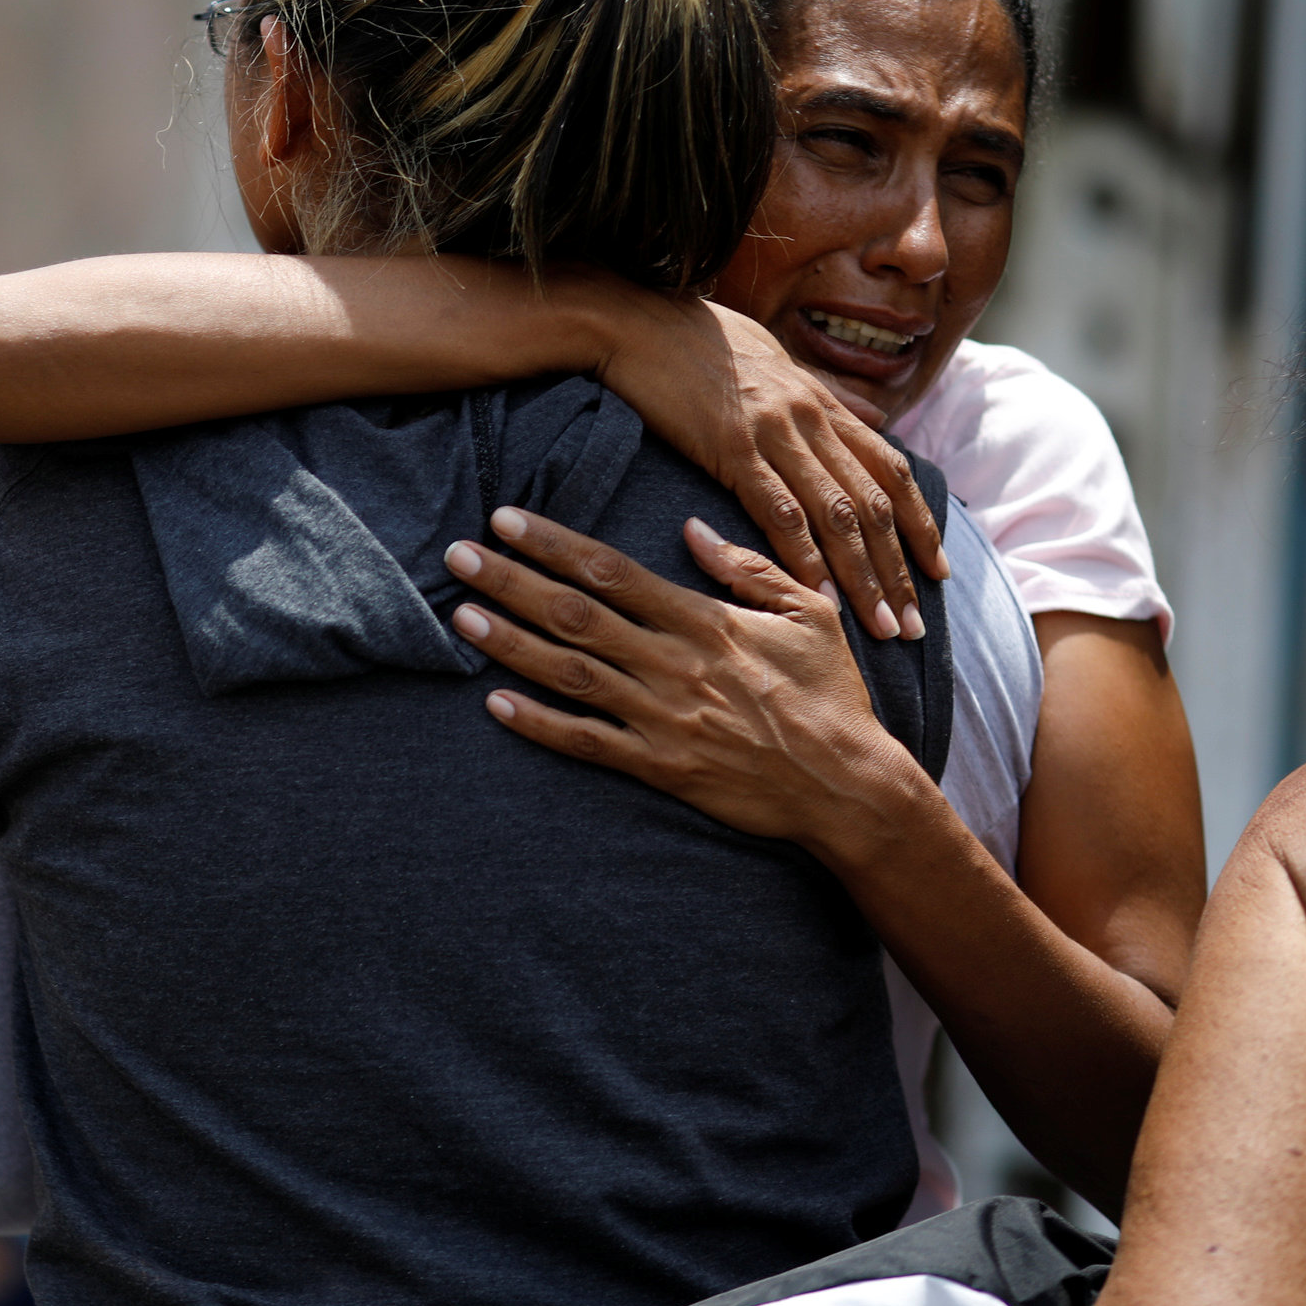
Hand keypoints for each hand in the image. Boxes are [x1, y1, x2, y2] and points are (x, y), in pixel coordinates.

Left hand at [445, 505, 934, 860]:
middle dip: (511, 582)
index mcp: (704, 621)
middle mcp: (674, 664)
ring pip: (571, 674)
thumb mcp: (807, 614)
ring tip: (462, 618)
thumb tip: (690, 528)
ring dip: (511, 644)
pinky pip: (589, 743)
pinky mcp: (660, 767)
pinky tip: (495, 704)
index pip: (612, 570)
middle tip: (457, 557)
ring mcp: (663, 718)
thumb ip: (746, 568)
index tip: (506, 520)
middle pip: (576, 614)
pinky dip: (539, 724)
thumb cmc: (831, 695)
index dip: (553, 543)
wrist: (848, 786)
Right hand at [595, 295, 943, 642]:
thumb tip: (872, 417)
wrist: (638, 319)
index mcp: (821, 401)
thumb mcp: (776, 359)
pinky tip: (818, 595)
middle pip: (874, 504)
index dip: (920, 523)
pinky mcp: (732, 447)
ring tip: (881, 626)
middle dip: (900, 569)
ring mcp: (775, 432)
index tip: (936, 571)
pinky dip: (804, 557)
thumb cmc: (697, 340)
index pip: (890, 470)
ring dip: (864, 576)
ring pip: (838, 515)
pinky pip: (780, 510)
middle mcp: (811, 417)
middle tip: (914, 625)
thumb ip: (825, 396)